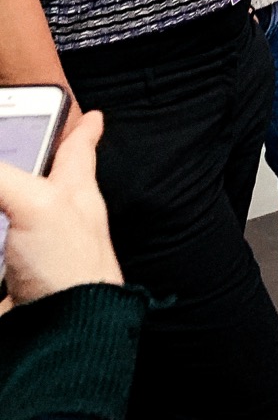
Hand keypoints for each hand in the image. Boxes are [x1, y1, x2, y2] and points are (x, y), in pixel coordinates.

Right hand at [0, 111, 121, 306]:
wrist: (63, 334)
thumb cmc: (70, 265)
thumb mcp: (38, 203)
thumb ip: (2, 177)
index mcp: (75, 192)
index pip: (79, 151)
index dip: (83, 131)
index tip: (95, 117)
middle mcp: (56, 218)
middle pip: (40, 183)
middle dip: (34, 165)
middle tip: (27, 146)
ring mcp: (33, 251)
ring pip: (15, 218)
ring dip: (10, 203)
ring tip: (9, 186)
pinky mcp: (12, 278)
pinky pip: (2, 259)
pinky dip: (0, 238)